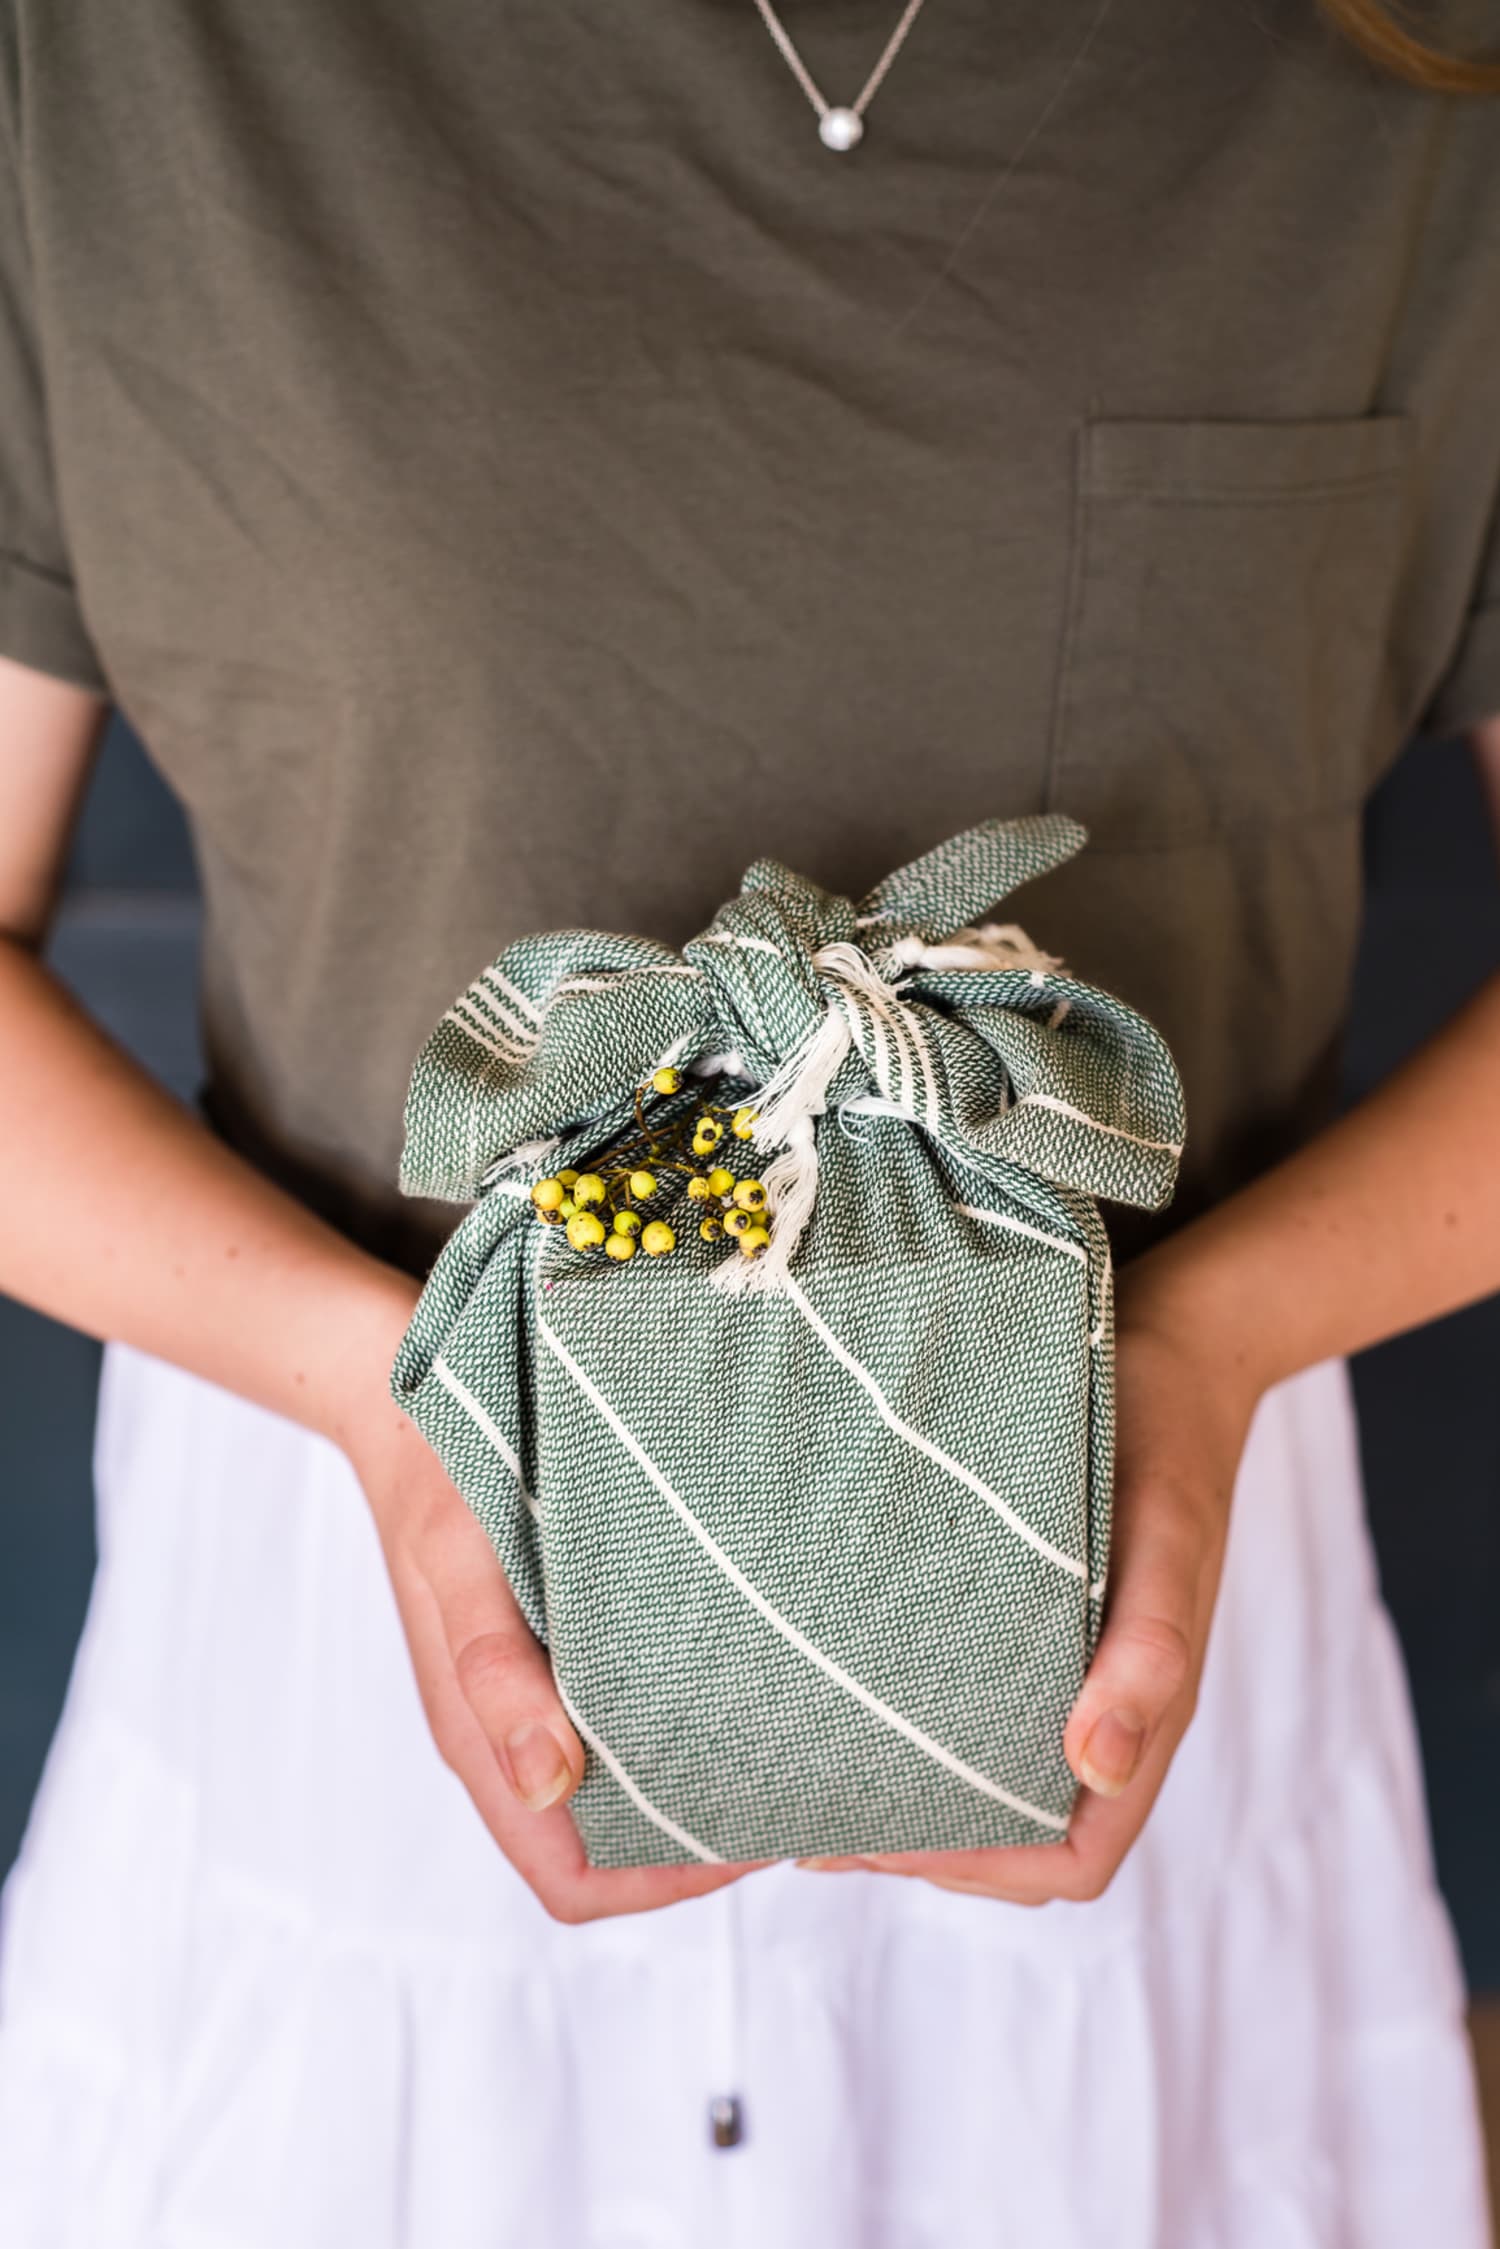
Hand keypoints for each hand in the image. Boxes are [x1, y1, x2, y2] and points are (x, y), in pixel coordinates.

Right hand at [339, 1284, 760, 1922]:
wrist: (407, 1396)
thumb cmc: (437, 1477)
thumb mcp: (461, 1564)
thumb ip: (494, 1669)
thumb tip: (548, 1782)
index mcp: (483, 1738)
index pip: (572, 1880)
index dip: (658, 1884)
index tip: (745, 1834)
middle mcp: (515, 1731)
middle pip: (612, 1845)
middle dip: (698, 1836)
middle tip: (792, 1777)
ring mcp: (537, 1689)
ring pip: (624, 1780)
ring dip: (697, 1772)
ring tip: (780, 1724)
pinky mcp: (559, 1639)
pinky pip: (625, 1707)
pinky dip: (683, 1709)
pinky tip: (737, 1660)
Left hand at [802, 1253, 1265, 1902]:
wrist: (1167, 1347)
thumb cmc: (1166, 1440)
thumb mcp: (1167, 1536)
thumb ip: (1152, 1649)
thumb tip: (1098, 1763)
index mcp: (1142, 1710)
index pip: (1073, 1857)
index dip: (980, 1869)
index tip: (876, 1836)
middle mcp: (1098, 1705)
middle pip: (1014, 1833)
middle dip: (917, 1842)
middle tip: (805, 1806)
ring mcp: (1060, 1664)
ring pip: (984, 1772)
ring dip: (906, 1785)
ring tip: (801, 1756)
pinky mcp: (1020, 1612)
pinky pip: (968, 1694)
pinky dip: (906, 1713)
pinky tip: (831, 1680)